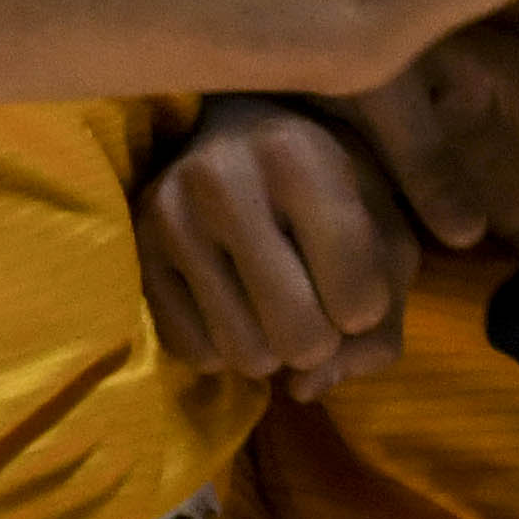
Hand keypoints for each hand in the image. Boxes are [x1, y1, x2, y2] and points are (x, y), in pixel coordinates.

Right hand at [136, 96, 415, 400]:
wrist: (239, 130)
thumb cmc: (330, 186)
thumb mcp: (383, 231)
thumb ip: (384, 316)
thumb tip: (306, 388)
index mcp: (300, 156)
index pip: (357, 299)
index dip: (368, 311)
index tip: (357, 282)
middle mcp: (222, 178)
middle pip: (300, 338)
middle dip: (321, 341)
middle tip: (314, 304)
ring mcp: (167, 213)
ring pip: (244, 354)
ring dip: (271, 350)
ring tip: (271, 304)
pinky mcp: (134, 245)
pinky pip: (192, 351)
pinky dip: (221, 346)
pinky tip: (230, 302)